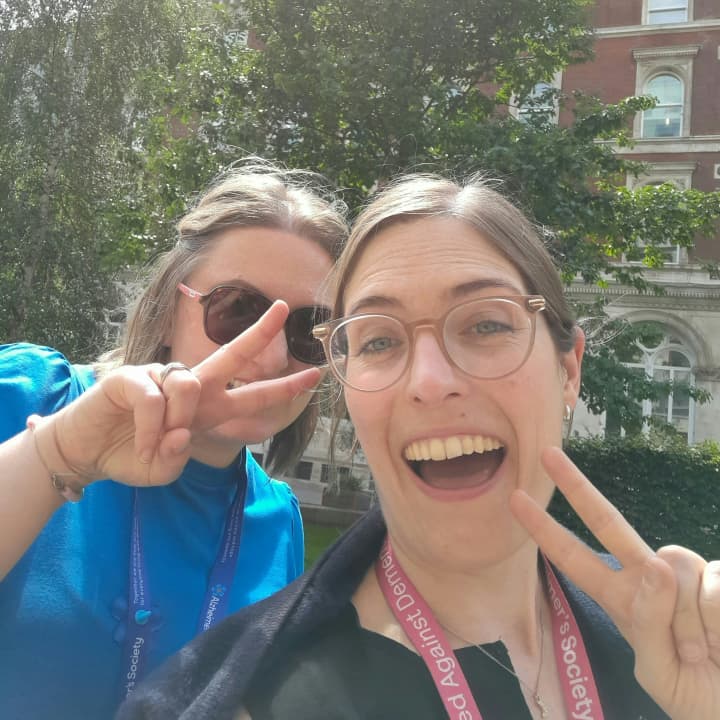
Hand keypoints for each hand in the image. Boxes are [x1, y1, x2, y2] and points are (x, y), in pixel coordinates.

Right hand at [50, 301, 320, 487]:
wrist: (86, 452)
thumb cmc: (131, 454)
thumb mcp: (163, 468)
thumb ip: (177, 456)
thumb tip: (180, 433)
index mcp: (207, 408)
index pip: (250, 394)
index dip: (282, 388)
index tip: (312, 375)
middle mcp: (191, 387)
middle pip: (232, 355)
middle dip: (260, 332)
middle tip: (283, 308)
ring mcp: (162, 377)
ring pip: (191, 386)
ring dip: (178, 421)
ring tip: (156, 442)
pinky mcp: (132, 377)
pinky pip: (155, 400)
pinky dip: (151, 427)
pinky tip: (139, 438)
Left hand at [510, 447, 719, 719]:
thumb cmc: (695, 694)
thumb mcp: (659, 672)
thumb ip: (649, 623)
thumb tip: (655, 565)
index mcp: (621, 600)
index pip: (575, 558)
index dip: (545, 530)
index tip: (515, 499)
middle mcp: (648, 577)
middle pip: (608, 522)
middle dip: (576, 487)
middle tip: (547, 454)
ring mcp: (686, 574)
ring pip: (674, 565)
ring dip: (689, 620)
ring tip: (703, 651)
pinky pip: (714, 584)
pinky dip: (717, 620)